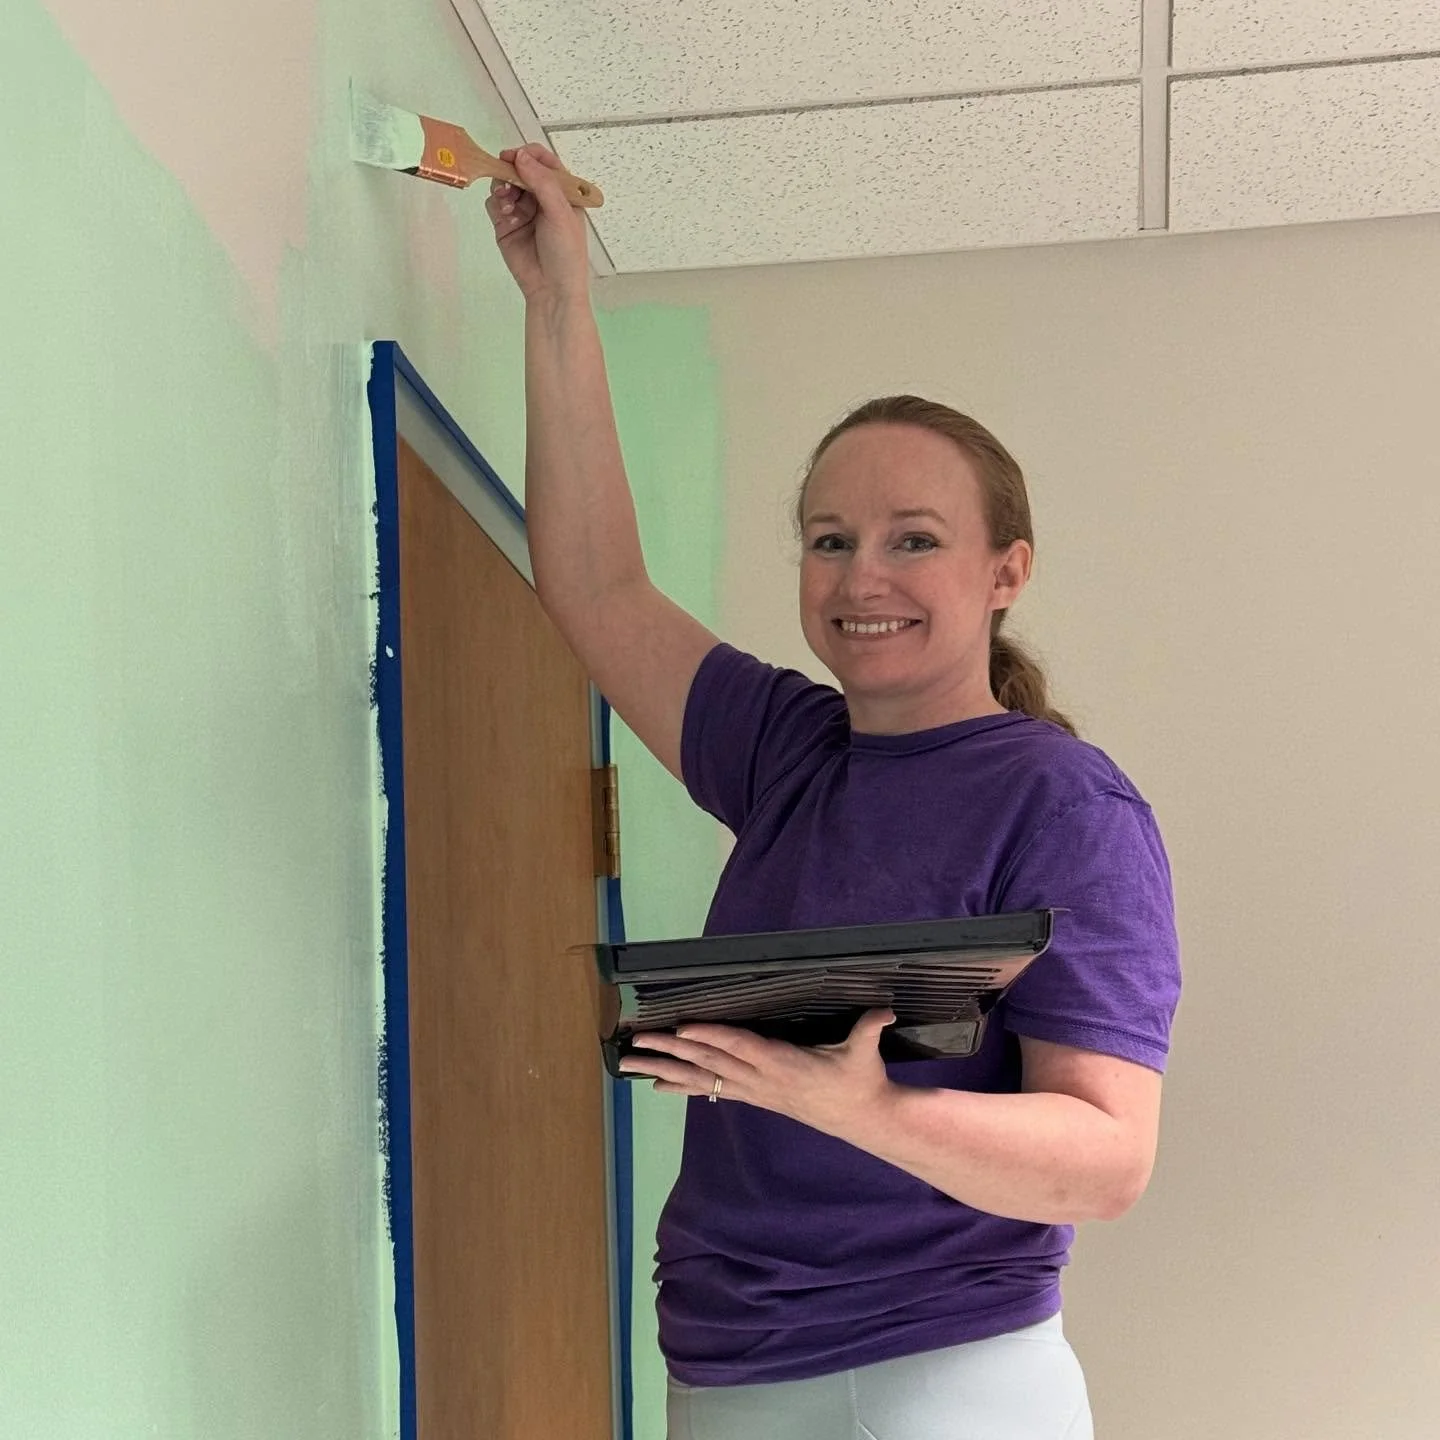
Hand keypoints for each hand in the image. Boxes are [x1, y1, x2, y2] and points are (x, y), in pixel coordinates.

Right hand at [485, 144, 590, 303]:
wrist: (552, 290)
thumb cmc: (566, 253)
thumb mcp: (560, 213)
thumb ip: (542, 182)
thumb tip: (521, 156)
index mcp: (561, 192)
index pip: (544, 162)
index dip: (529, 155)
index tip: (515, 156)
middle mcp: (540, 198)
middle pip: (520, 170)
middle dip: (512, 172)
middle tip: (508, 181)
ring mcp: (522, 210)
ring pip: (504, 185)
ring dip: (503, 189)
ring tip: (509, 204)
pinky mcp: (505, 225)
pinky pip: (494, 204)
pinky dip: (497, 206)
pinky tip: (508, 218)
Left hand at [618, 1009, 897, 1139]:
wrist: (862, 1119)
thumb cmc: (861, 1081)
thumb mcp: (866, 1054)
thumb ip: (870, 1029)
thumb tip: (884, 1009)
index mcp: (784, 1064)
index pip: (741, 1046)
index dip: (712, 1036)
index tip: (683, 1027)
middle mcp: (762, 1079)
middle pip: (710, 1061)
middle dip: (672, 1051)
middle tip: (638, 1043)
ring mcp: (755, 1090)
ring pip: (703, 1077)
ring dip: (665, 1070)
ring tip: (631, 1065)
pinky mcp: (754, 1096)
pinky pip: (712, 1089)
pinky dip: (682, 1085)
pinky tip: (657, 1084)